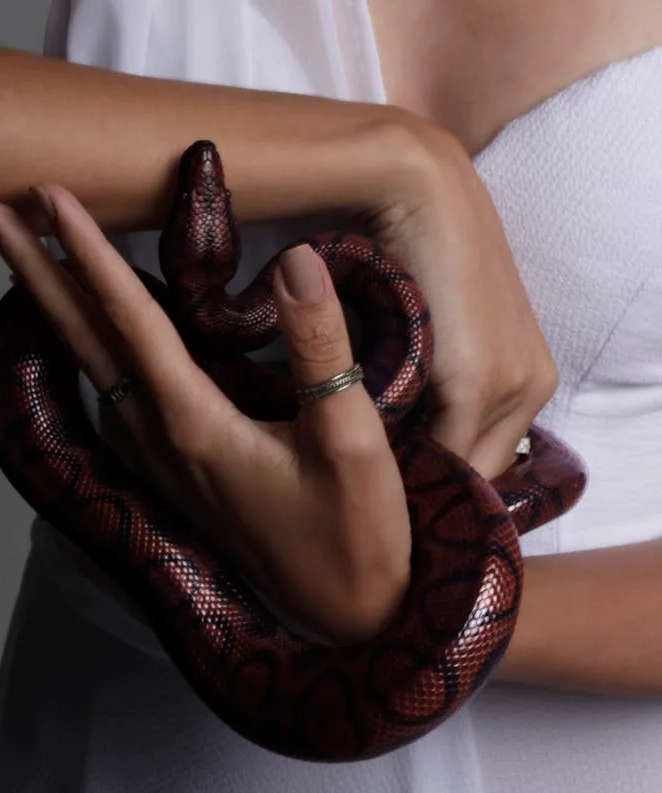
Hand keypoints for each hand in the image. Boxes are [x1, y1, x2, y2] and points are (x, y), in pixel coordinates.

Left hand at [0, 189, 411, 643]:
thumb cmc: (356, 534)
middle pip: (84, 342)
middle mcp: (163, 440)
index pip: (130, 321)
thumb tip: (296, 260)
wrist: (350, 613)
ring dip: (56, 311)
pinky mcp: (182, 473)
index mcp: (196, 425)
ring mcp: (166, 461)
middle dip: (36, 274)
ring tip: (28, 262)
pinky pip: (116, 397)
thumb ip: (320, 348)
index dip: (90, 253)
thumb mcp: (351, 440)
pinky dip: (91, 352)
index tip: (48, 196)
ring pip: (93, 369)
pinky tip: (93, 343)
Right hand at [360, 122, 557, 478]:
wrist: (418, 192)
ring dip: (417, 477)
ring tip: (371, 481)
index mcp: (530, 375)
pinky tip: (368, 465)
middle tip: (383, 491)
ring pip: (462, 466)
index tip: (399, 489)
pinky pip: (442, 450)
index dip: (444, 478)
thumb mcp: (437, 334)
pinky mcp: (475, 381)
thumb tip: (401, 436)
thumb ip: (436, 384)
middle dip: (434, 485)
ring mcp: (510, 385)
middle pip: (480, 468)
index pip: (488, 455)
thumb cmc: (419, 254)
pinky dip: (406, 462)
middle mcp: (532, 386)